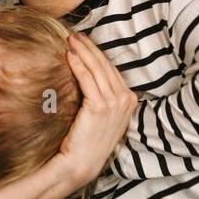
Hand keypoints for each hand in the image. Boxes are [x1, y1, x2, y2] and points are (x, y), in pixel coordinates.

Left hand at [54, 33, 137, 186]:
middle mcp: (126, 100)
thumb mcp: (102, 116)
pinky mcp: (100, 106)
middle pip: (106, 66)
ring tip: (71, 40)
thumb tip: (89, 75)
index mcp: (129, 101)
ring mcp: (115, 103)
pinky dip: (78, 64)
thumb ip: (103, 97)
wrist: (80, 163)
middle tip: (76, 35)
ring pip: (97, 69)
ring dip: (83, 51)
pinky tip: (69, 55)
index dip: (98, 54)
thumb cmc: (87, 141)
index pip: (113, 70)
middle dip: (90, 48)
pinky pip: (87, 79)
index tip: (85, 42)